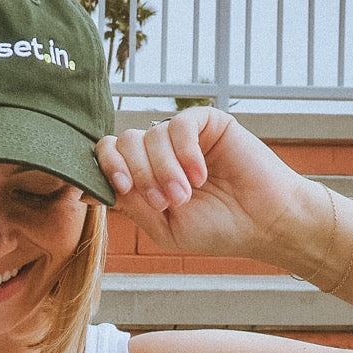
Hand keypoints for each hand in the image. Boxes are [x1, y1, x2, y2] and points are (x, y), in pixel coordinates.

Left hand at [95, 107, 317, 260]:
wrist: (264, 223)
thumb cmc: (218, 229)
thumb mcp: (164, 226)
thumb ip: (130, 204)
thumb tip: (88, 189)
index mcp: (144, 176)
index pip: (108, 156)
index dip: (106, 168)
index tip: (121, 189)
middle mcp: (159, 153)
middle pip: (124, 143)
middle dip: (139, 174)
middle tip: (165, 201)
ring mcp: (182, 137)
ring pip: (149, 135)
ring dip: (164, 170)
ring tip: (186, 195)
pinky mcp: (207, 123)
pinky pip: (178, 125)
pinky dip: (184, 152)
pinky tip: (199, 175)